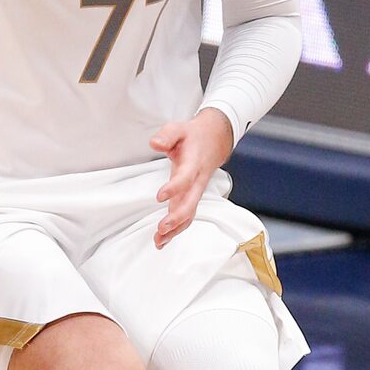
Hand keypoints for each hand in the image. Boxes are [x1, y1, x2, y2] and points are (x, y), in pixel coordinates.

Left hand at [150, 108, 235, 249]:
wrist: (215, 140)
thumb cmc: (193, 136)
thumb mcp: (179, 128)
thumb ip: (167, 135)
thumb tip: (154, 143)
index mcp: (193, 163)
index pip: (185, 178)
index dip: (174, 188)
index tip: (160, 196)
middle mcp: (197, 180)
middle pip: (190, 203)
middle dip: (177, 217)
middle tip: (162, 227)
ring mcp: (195, 191)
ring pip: (190, 214)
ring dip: (175, 229)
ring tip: (159, 241)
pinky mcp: (191, 196)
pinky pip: (187, 216)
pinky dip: (176, 229)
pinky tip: (162, 240)